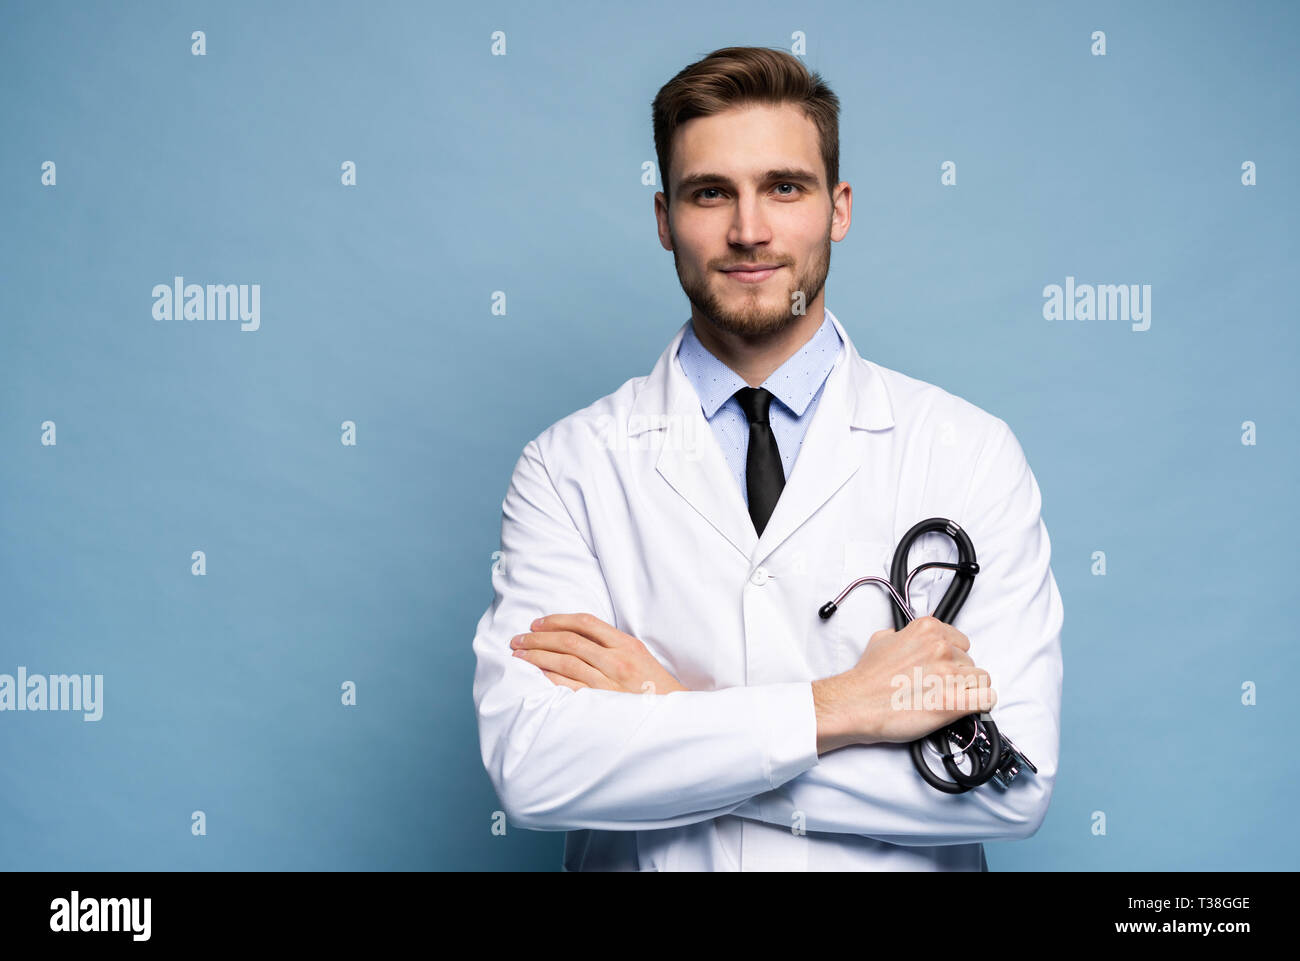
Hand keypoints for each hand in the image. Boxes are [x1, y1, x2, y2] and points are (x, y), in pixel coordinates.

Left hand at [510, 612, 689, 694]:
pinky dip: (549, 678)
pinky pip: (568, 687)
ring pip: (564, 662)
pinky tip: (535, 675)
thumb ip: (612, 644)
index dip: (557, 620)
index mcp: (627, 645)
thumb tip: (576, 636)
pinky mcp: (601, 704)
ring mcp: (608, 683)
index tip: (538, 623)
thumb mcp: (640, 657)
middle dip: (539, 638)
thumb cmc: (654, 688)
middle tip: (518, 638)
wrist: (673, 720)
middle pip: (569, 641)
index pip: (586, 623)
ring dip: (537, 657)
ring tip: (519, 655)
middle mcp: (617, 660)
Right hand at [813, 615, 995, 750]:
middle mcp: (941, 648)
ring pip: (982, 680)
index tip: (942, 668)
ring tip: (949, 698)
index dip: (952, 657)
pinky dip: (980, 705)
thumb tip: (905, 637)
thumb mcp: (881, 640)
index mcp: (928, 629)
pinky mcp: (954, 702)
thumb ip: (902, 635)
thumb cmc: (868, 679)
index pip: (962, 642)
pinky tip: (966, 708)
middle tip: (938, 687)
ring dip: (969, 690)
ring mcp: (949, 674)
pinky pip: (987, 699)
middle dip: (958, 675)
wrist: (857, 704)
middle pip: (971, 661)